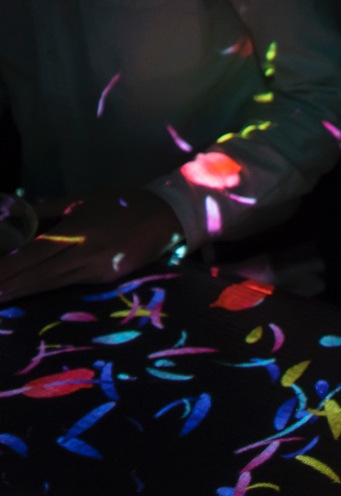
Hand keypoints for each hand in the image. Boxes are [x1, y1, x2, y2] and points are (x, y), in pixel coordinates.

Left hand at [0, 189, 183, 302]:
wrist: (168, 216)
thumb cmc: (123, 202)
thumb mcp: (82, 199)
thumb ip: (47, 210)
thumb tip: (15, 217)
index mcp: (77, 231)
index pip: (33, 254)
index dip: (8, 268)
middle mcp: (85, 254)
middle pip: (39, 275)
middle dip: (9, 286)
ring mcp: (98, 270)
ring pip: (52, 284)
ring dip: (24, 291)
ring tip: (0, 297)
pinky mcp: (108, 279)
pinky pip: (70, 283)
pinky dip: (47, 287)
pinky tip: (30, 290)